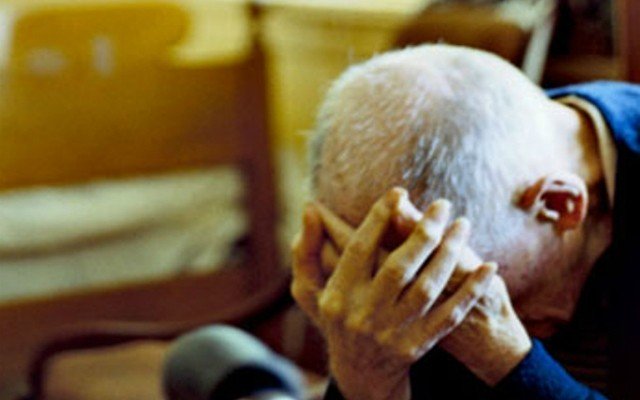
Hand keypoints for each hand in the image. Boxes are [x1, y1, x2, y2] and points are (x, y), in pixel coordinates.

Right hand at [291, 189, 495, 399]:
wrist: (359, 373)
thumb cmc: (335, 318)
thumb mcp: (310, 289)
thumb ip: (306, 249)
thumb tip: (309, 209)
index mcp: (338, 295)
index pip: (359, 249)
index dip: (378, 218)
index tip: (398, 192)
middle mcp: (364, 314)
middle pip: (399, 268)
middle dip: (423, 232)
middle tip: (443, 204)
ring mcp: (393, 332)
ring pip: (427, 288)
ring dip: (449, 254)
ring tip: (462, 225)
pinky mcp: (418, 345)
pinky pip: (450, 315)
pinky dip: (471, 291)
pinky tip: (488, 266)